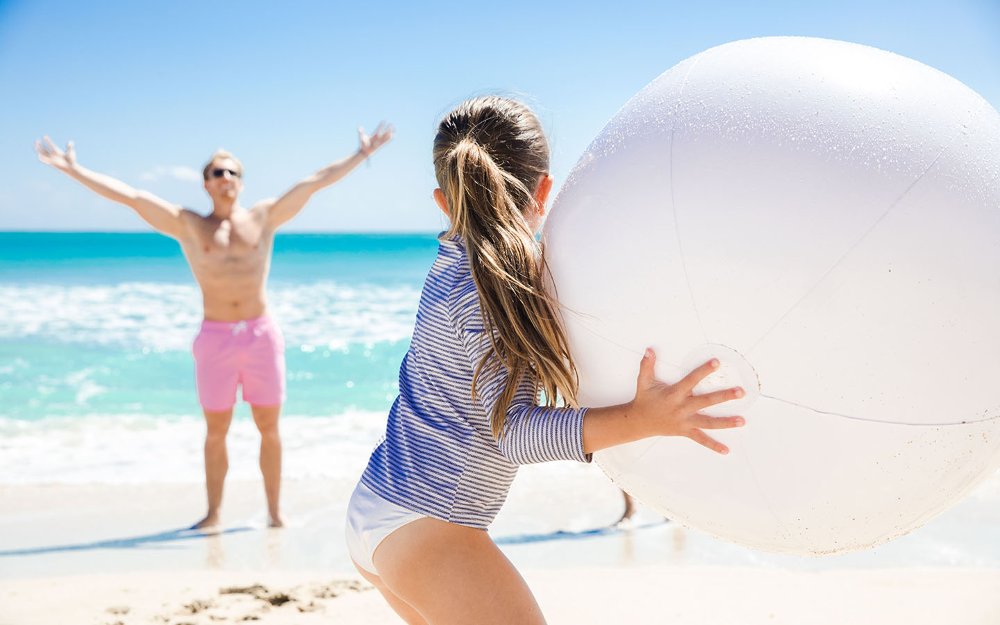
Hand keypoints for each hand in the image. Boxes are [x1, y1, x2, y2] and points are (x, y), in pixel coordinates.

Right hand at [35, 136, 76, 171]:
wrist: (71, 167)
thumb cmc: (71, 160)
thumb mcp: (70, 152)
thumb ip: (69, 147)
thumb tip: (71, 142)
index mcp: (57, 151)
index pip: (51, 144)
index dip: (48, 140)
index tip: (45, 136)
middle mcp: (53, 155)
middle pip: (45, 149)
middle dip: (40, 145)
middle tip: (37, 140)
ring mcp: (52, 158)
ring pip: (44, 153)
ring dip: (39, 149)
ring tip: (36, 145)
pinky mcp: (52, 163)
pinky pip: (46, 160)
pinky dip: (42, 158)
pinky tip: (39, 156)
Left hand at [358, 122, 393, 156]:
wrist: (364, 152)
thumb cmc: (363, 145)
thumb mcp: (361, 138)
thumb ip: (361, 133)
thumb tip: (359, 128)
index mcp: (373, 135)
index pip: (378, 129)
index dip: (381, 125)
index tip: (384, 121)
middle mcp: (377, 138)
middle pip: (384, 132)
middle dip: (387, 128)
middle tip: (392, 124)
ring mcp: (379, 142)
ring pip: (386, 136)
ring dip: (390, 133)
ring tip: (394, 129)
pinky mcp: (380, 145)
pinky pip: (386, 142)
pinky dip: (389, 139)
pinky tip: (393, 136)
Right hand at [630, 348, 744, 453]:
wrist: (639, 422)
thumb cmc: (644, 400)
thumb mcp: (644, 382)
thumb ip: (647, 365)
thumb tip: (649, 350)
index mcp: (674, 394)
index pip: (692, 380)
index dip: (704, 371)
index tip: (716, 363)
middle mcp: (682, 408)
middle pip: (706, 402)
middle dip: (724, 397)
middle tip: (740, 392)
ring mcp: (685, 421)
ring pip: (708, 422)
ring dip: (725, 422)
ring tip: (741, 421)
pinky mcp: (685, 431)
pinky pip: (701, 439)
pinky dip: (713, 445)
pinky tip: (726, 450)